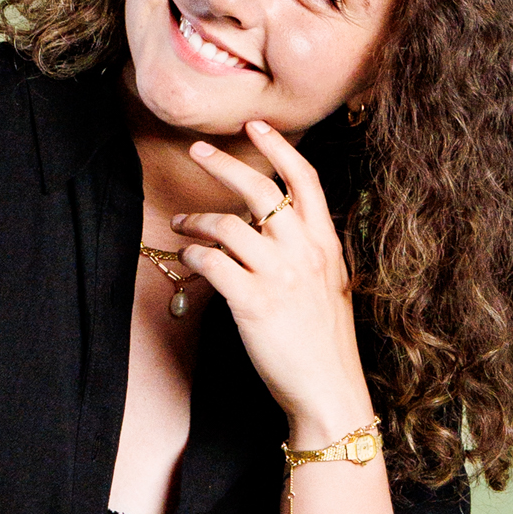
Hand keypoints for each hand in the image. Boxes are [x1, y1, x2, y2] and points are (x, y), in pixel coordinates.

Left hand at [169, 120, 372, 441]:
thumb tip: (279, 230)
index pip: (304, 180)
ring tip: (182, 225)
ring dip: (197, 220)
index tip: (256, 125)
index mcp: (326, 244)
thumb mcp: (331, 287)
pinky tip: (188, 258)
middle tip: (197, 151)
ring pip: (227, 225)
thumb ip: (310, 253)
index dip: (278, 147)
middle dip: (223, 164)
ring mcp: (278, 276)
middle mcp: (304, 252)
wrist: (328, 388)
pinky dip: (194, 255)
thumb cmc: (325, 343)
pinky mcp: (252, 303)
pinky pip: (213, 263)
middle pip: (260, 190)